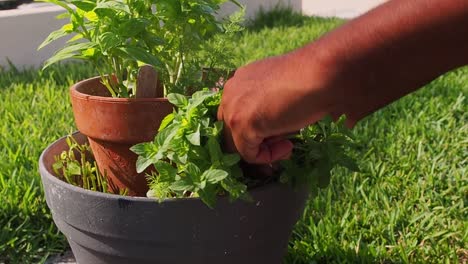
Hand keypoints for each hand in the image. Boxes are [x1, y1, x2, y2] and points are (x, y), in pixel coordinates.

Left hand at [217, 52, 339, 163]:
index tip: (278, 136)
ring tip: (287, 144)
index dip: (256, 130)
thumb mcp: (280, 93)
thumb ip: (266, 107)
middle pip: (232, 131)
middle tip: (283, 143)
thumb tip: (267, 130)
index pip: (236, 115)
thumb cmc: (309, 80)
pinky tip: (287, 146)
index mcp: (240, 81)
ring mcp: (232, 107)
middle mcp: (230, 92)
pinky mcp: (240, 123)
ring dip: (263, 150)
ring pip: (238, 144)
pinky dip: (268, 157)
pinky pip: (248, 154)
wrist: (320, 75)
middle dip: (257, 142)